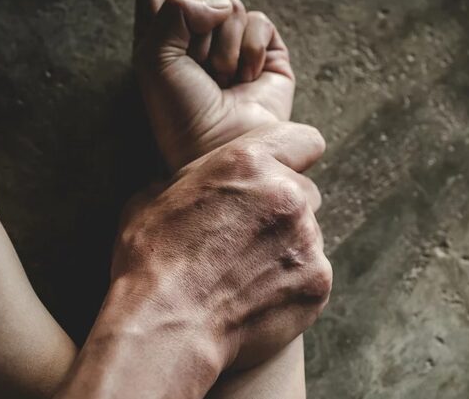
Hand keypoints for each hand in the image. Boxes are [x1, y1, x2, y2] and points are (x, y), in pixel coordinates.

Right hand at [110, 122, 330, 370]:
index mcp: (248, 162)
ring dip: (285, 250)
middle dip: (283, 211)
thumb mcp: (154, 198)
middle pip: (306, 194)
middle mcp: (287, 194)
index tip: (281, 176)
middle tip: (248, 239)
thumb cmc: (151, 263)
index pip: (304, 141)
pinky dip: (290, 286)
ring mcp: (308, 240)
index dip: (292, 159)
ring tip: (244, 276)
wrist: (167, 327)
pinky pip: (311, 276)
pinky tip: (255, 299)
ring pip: (308, 237)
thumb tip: (191, 186)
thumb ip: (193, 182)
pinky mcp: (317, 281)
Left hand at [133, 0, 294, 169]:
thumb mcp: (153, 56)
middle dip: (197, 34)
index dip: (163, 6)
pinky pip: (260, 22)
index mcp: (163, 38)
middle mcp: (198, 38)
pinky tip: (246, 78)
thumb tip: (222, 5)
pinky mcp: (268, 56)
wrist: (219, 148)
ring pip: (231, 6)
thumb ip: (176, 9)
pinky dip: (251, 49)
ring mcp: (235, 45)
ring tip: (223, 81)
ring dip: (224, 47)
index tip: (167, 45)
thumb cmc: (180, 113)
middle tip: (198, 72)